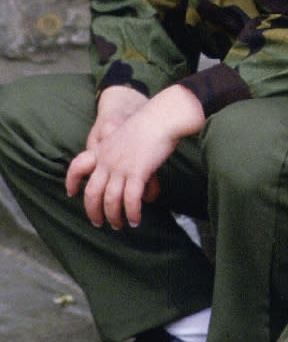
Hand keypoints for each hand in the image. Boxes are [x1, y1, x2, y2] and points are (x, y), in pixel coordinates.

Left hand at [66, 85, 204, 228]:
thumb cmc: (152, 123)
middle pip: (91, 192)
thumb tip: (128, 170)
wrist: (162, 116)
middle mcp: (107, 160)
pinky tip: (136, 219)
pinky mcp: (137, 172)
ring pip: (110, 201)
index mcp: (103, 149)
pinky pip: (131, 200)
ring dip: (114, 217)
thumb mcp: (127, 134)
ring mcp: (121, 167)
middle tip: (99, 223)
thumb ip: (121, 151)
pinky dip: (132, 213)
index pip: (78, 166)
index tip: (70, 193)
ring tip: (119, 225)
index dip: (71, 181)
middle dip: (93, 211)